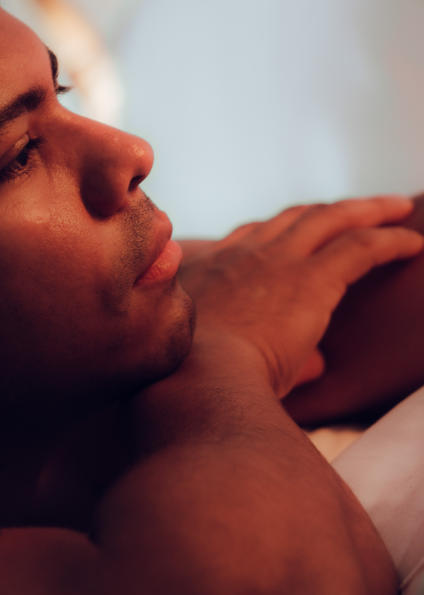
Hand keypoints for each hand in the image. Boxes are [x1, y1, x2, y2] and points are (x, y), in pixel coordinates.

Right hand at [178, 196, 423, 395]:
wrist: (195, 382)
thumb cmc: (193, 386)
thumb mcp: (215, 363)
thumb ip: (263, 357)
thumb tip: (314, 366)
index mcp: (206, 275)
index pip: (244, 239)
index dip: (275, 233)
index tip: (296, 236)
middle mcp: (239, 256)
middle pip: (290, 219)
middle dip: (325, 211)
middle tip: (355, 210)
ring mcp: (274, 262)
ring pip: (330, 218)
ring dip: (367, 211)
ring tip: (396, 208)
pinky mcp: (310, 279)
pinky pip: (362, 247)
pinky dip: (391, 241)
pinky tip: (414, 242)